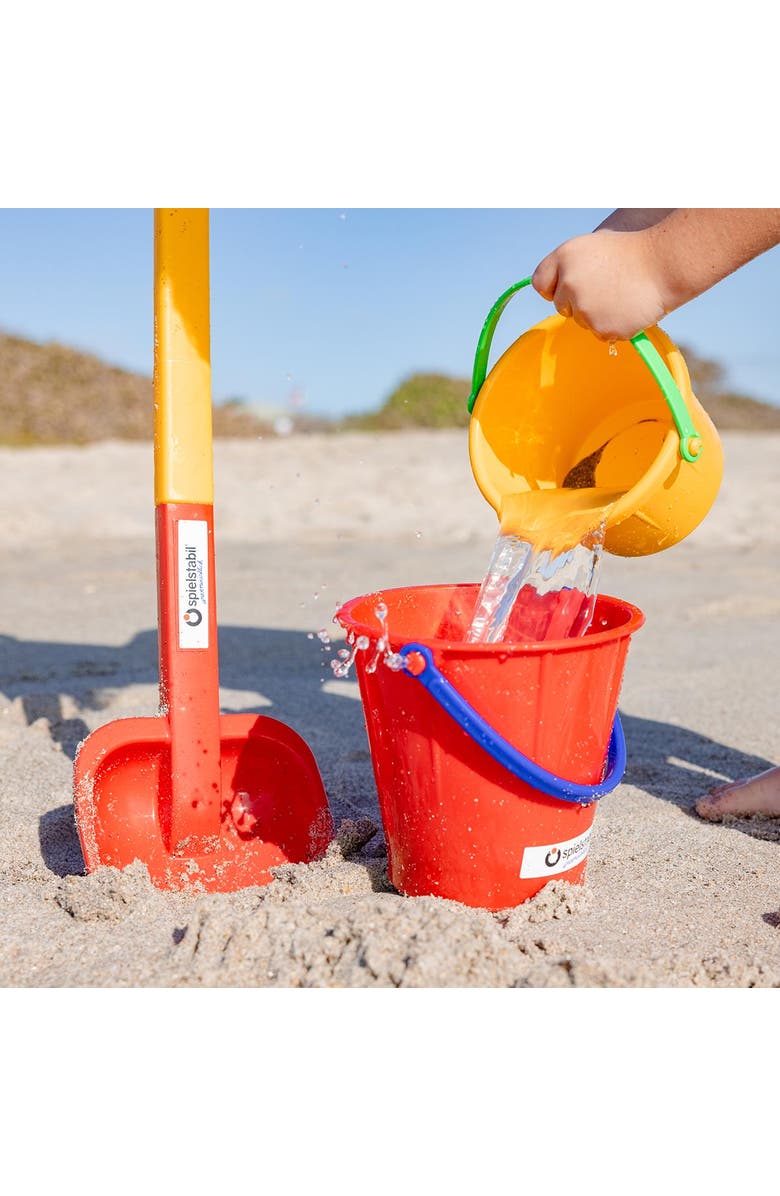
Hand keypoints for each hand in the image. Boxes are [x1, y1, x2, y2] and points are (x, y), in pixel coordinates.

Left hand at [532, 229, 668, 340]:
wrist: (664, 264)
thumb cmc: (631, 253)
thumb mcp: (591, 248)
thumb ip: (566, 268)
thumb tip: (553, 292)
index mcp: (563, 257)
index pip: (540, 284)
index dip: (556, 286)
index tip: (573, 284)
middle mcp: (568, 283)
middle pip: (562, 307)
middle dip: (579, 301)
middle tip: (608, 287)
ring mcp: (584, 308)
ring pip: (582, 322)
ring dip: (598, 314)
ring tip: (621, 295)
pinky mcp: (600, 328)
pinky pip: (600, 333)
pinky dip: (614, 326)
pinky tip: (628, 307)